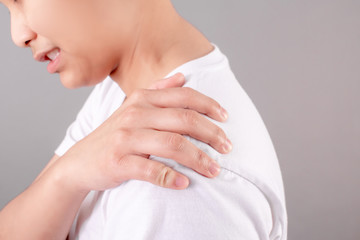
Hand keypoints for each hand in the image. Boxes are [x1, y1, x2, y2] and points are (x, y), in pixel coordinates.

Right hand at [56, 73, 231, 191]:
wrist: (79, 162)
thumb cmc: (114, 135)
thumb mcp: (132, 107)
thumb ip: (158, 90)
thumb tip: (182, 77)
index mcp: (142, 99)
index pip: (183, 97)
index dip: (209, 105)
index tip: (226, 118)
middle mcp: (135, 114)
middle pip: (184, 120)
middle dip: (211, 134)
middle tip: (227, 147)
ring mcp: (126, 138)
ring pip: (172, 144)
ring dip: (198, 159)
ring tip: (214, 170)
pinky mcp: (118, 161)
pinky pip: (150, 169)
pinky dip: (170, 177)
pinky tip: (184, 183)